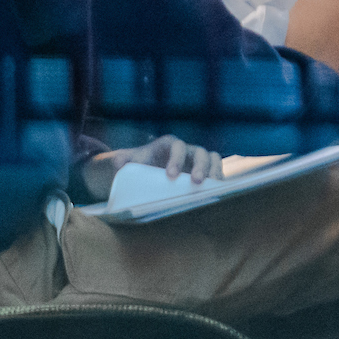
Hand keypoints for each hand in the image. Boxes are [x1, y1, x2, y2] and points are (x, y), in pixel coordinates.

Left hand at [81, 134, 222, 196]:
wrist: (144, 170)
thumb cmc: (137, 164)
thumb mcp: (128, 160)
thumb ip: (122, 160)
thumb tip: (119, 163)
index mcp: (169, 145)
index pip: (177, 146)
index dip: (176, 159)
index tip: (170, 176)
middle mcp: (187, 150)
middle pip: (200, 152)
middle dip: (201, 166)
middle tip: (196, 182)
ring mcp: (197, 161)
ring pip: (213, 159)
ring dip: (214, 171)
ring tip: (213, 187)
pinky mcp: (204, 172)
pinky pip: (216, 171)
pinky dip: (218, 180)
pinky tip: (217, 193)